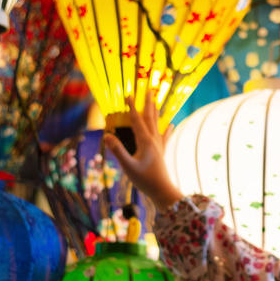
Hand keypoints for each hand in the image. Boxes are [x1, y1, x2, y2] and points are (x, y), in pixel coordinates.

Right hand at [102, 92, 183, 210]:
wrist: (162, 191)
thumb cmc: (144, 180)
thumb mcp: (128, 166)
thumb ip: (118, 151)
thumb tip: (107, 135)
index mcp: (145, 141)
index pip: (136, 119)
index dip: (131, 106)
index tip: (128, 93)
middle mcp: (154, 140)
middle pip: (150, 117)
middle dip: (148, 103)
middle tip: (149, 89)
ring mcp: (159, 146)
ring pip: (157, 124)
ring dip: (155, 112)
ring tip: (156, 102)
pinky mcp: (161, 152)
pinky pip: (165, 137)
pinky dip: (167, 129)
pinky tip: (172, 125)